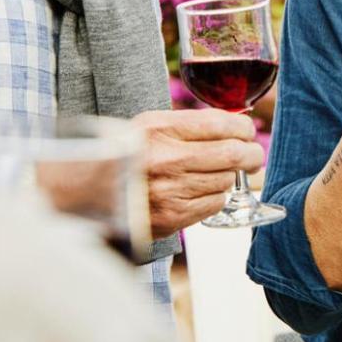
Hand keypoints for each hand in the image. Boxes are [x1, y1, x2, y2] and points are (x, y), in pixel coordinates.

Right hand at [134, 108, 266, 237]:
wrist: (89, 193)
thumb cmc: (125, 156)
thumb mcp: (148, 126)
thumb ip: (188, 124)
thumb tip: (234, 125)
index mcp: (159, 129)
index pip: (221, 124)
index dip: (243, 128)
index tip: (247, 132)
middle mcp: (166, 159)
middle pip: (233, 154)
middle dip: (251, 154)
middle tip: (253, 156)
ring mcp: (170, 190)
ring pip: (226, 180)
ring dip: (228, 176)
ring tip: (216, 174)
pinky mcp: (173, 217)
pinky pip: (214, 203)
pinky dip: (215, 196)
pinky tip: (200, 191)